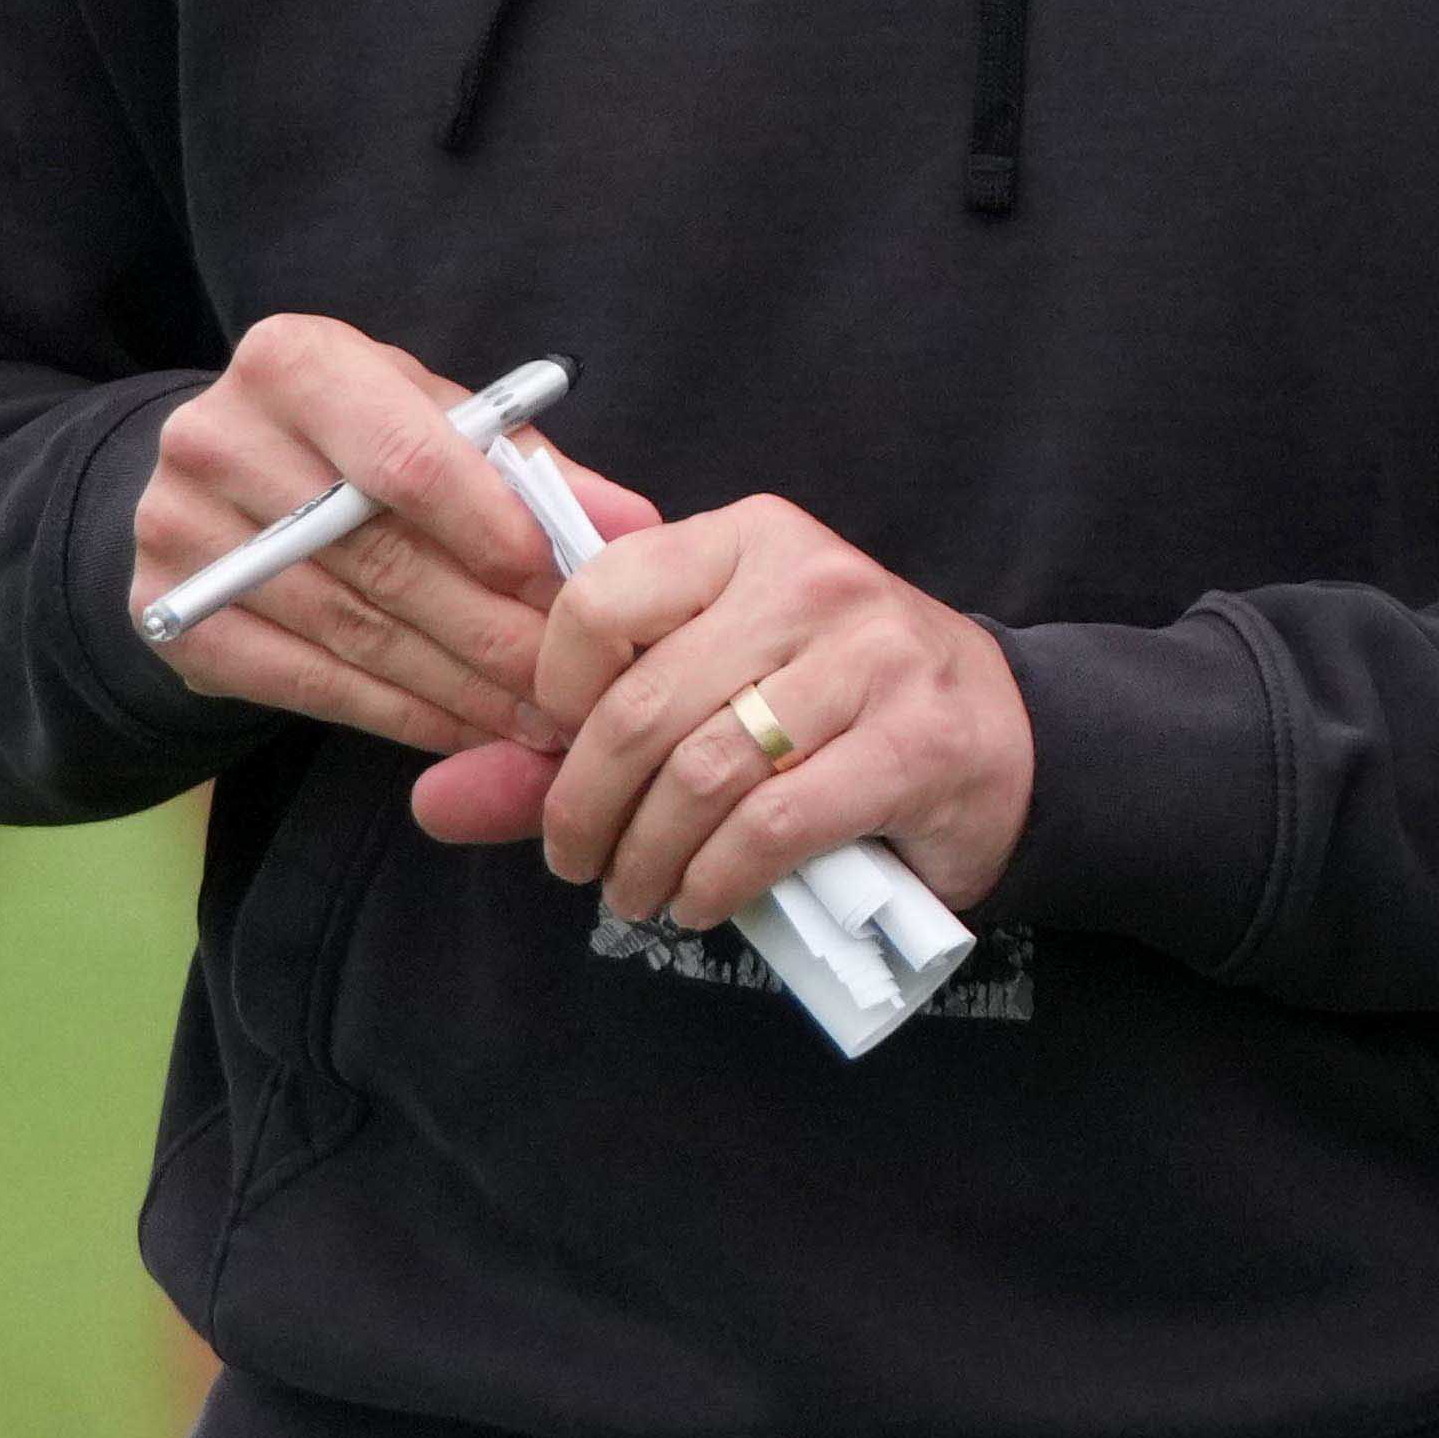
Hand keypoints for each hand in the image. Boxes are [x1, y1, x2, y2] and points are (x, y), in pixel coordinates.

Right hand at [130, 318, 642, 760]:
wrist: (222, 477)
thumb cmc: (360, 436)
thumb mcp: (439, 418)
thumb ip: (532, 466)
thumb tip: (633, 524)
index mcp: (294, 365)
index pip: (408, 459)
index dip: (494, 530)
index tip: (567, 588)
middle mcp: (217, 441)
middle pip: (382, 557)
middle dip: (494, 630)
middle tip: (575, 682)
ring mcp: (179, 533)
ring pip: (350, 630)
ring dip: (459, 687)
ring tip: (541, 720)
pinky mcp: (169, 617)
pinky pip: (303, 682)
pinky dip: (397, 716)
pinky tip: (466, 734)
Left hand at [418, 490, 1034, 927]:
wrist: (1003, 740)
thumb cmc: (829, 710)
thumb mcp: (706, 690)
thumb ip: (569, 742)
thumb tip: (435, 801)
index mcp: (750, 537)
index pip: (601, 596)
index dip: (555, 693)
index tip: (559, 753)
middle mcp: (815, 579)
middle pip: (642, 706)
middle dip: (583, 808)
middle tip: (576, 862)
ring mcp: (876, 657)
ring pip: (702, 774)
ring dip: (646, 860)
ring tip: (637, 892)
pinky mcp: (917, 743)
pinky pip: (774, 826)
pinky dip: (715, 882)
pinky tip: (702, 899)